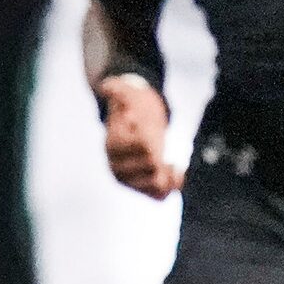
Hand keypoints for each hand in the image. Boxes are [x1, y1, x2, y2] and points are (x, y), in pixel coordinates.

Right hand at [99, 76, 180, 196]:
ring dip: (167, 173)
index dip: (146, 140)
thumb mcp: (127, 94)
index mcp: (113, 146)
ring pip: (155, 185)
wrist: (137, 124)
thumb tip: (106, 87)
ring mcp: (130, 181)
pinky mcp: (142, 188)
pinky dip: (172, 186)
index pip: (138, 148)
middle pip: (150, 166)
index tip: (145, 128)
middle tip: (160, 145)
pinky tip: (176, 169)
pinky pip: (159, 196)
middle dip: (158, 155)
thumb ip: (117, 90)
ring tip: (171, 161)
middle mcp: (118, 168)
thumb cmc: (133, 109)